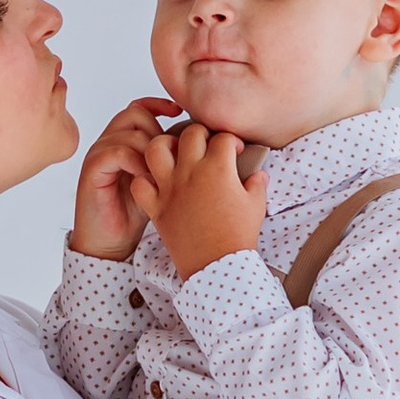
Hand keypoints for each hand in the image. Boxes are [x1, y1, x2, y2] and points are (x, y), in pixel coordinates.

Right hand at [67, 98, 177, 260]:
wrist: (109, 242)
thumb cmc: (134, 214)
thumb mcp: (159, 180)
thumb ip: (169, 158)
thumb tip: (200, 144)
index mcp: (123, 141)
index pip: (139, 107)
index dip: (159, 105)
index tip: (180, 113)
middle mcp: (108, 142)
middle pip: (135, 114)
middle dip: (158, 131)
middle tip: (171, 156)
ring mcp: (98, 154)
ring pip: (129, 132)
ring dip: (150, 150)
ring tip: (161, 174)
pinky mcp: (92, 170)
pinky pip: (117, 152)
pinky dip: (136, 162)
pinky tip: (148, 180)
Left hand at [155, 120, 269, 278]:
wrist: (217, 265)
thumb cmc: (237, 236)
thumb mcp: (256, 206)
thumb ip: (257, 184)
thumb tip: (259, 174)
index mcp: (218, 169)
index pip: (223, 138)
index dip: (232, 141)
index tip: (236, 152)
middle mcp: (191, 173)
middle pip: (190, 133)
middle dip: (201, 133)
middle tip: (206, 146)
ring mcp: (170, 188)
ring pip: (156, 148)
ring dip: (165, 145)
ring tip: (175, 154)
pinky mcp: (156, 207)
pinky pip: (140, 183)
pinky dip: (144, 180)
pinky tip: (157, 183)